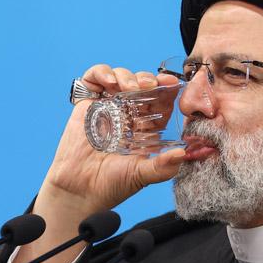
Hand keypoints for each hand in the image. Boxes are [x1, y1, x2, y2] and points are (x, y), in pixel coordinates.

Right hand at [42, 64, 185, 214]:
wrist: (79, 190)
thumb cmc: (111, 185)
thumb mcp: (142, 175)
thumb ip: (163, 166)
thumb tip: (184, 154)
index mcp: (145, 128)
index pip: (160, 101)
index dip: (167, 90)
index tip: (174, 84)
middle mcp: (127, 115)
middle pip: (142, 85)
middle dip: (149, 79)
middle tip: (151, 85)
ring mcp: (106, 107)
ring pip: (120, 77)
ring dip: (127, 75)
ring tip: (130, 87)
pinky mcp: (87, 104)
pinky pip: (93, 78)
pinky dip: (101, 72)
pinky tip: (109, 82)